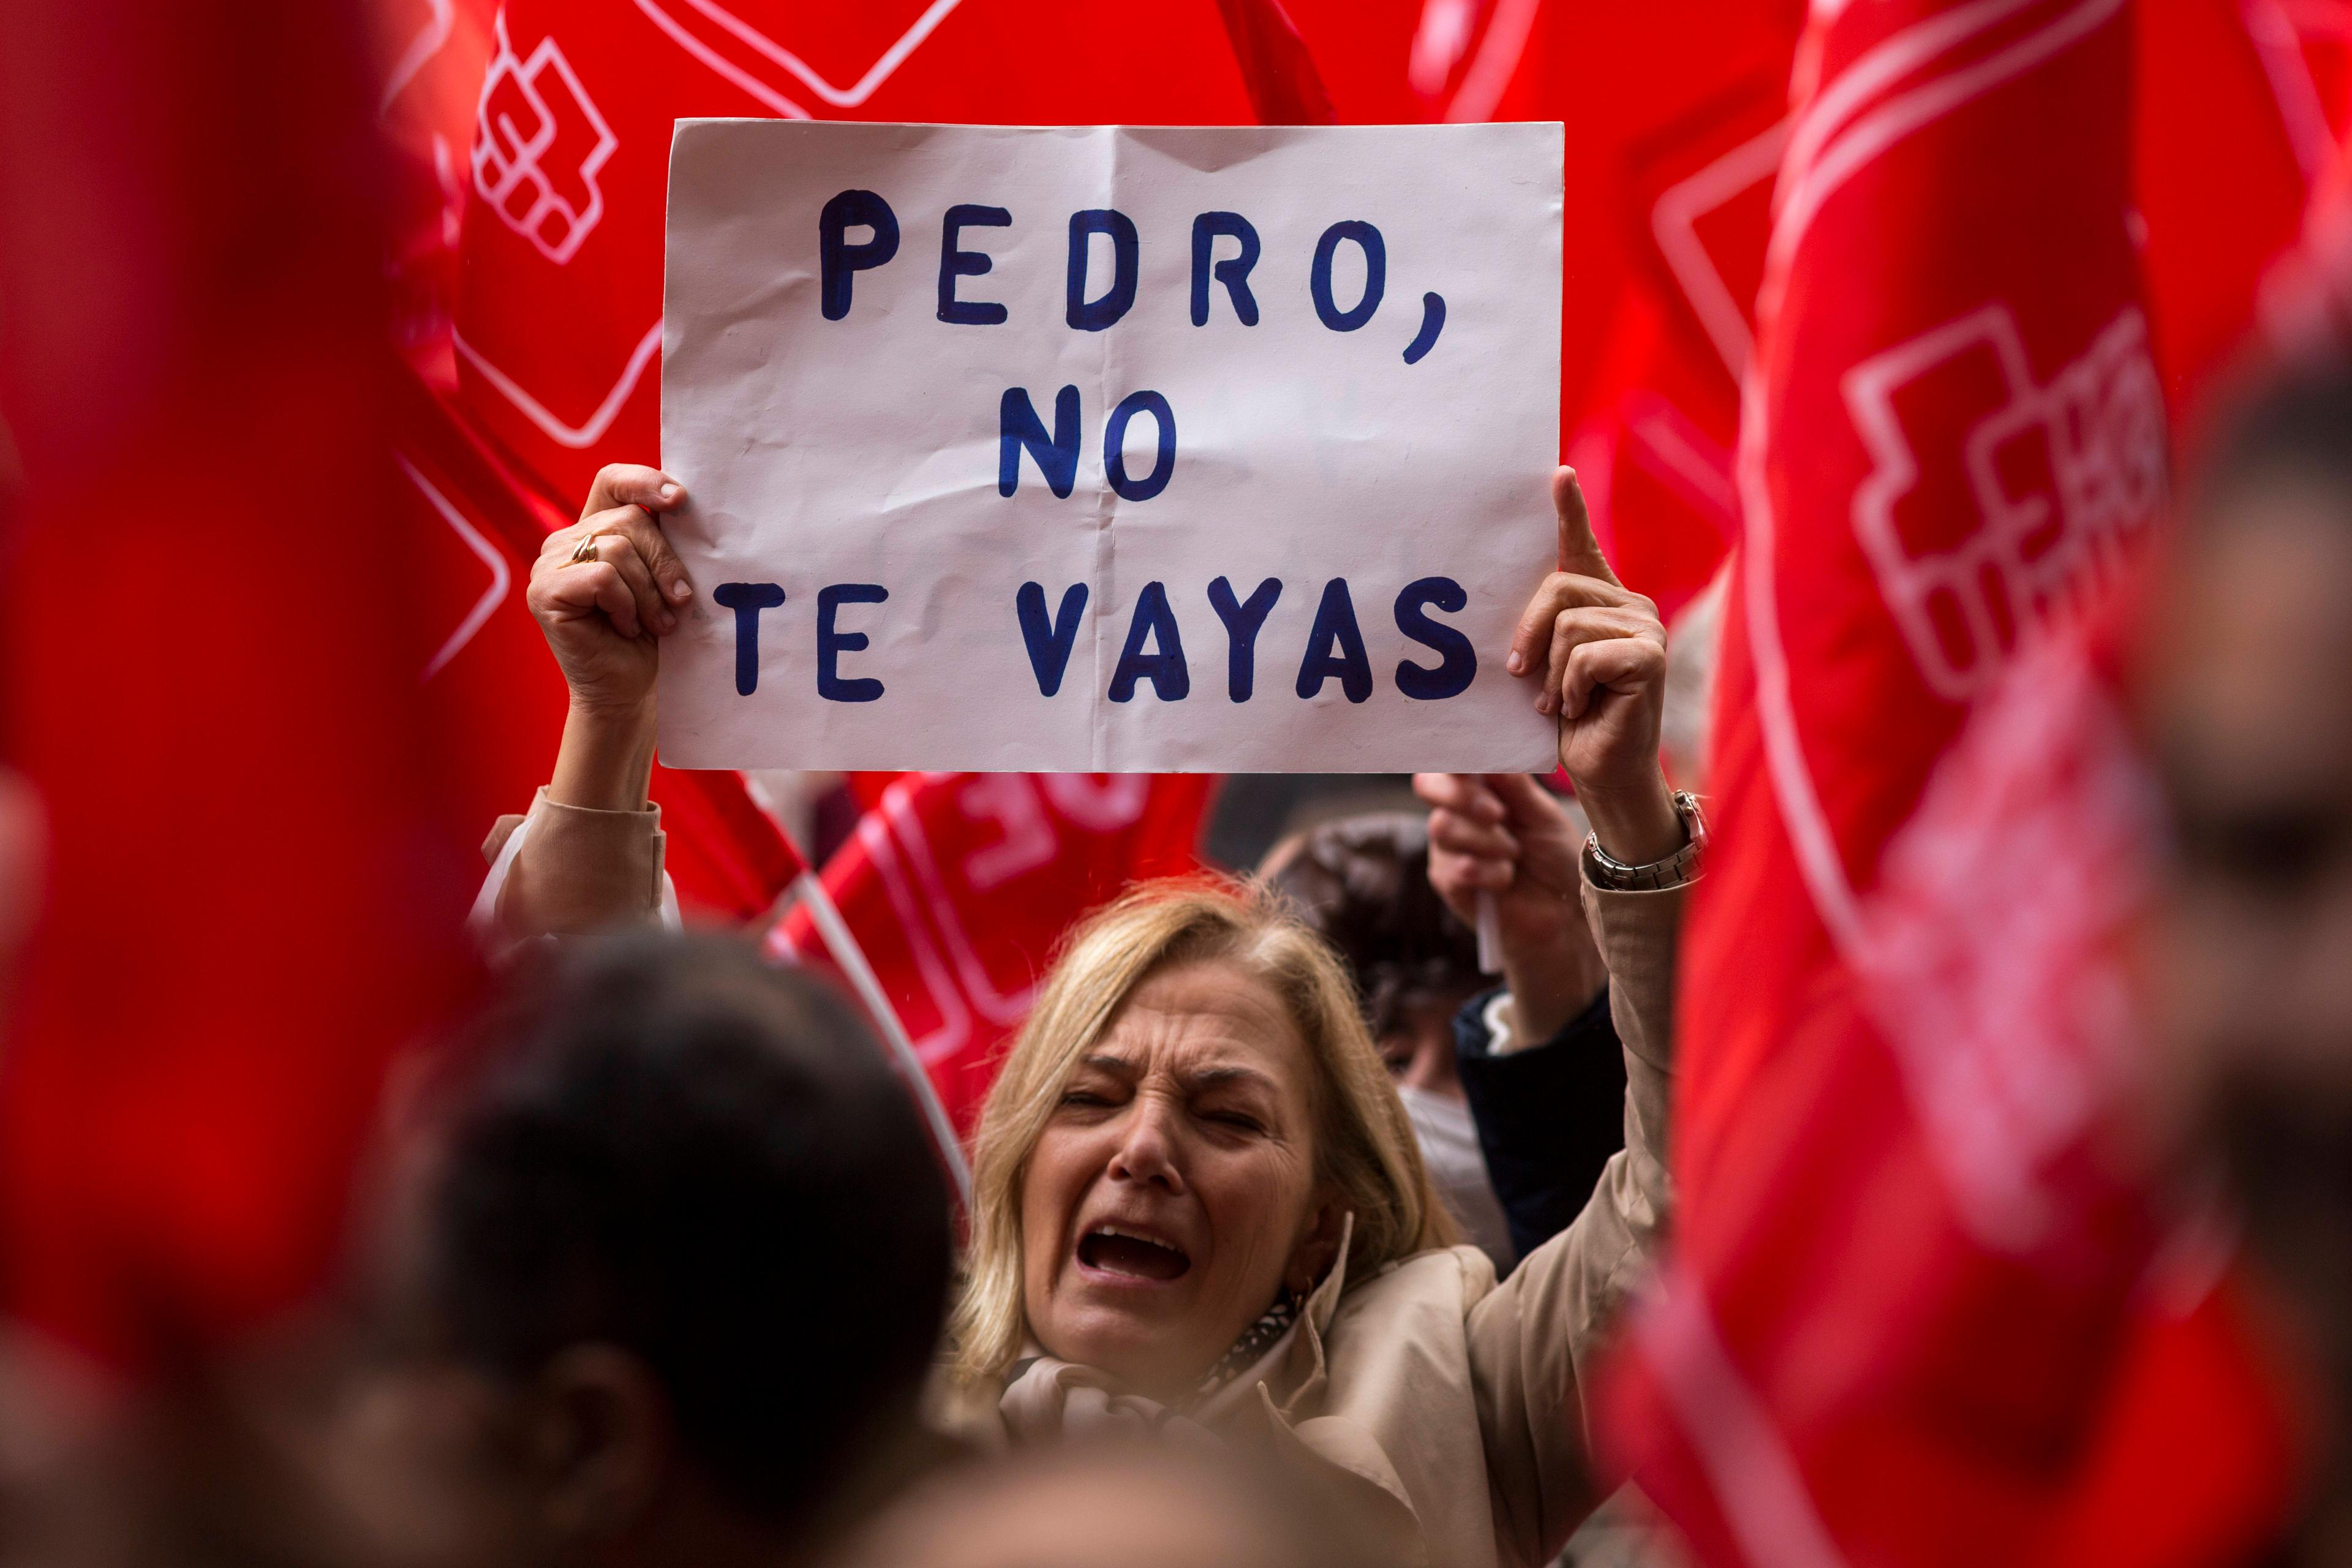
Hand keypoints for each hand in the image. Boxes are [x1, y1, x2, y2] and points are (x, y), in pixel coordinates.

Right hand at [526, 464, 693, 716]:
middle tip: (681, 601)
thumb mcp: (665, 579)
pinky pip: (601, 577)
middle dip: (665, 562)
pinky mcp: (543, 592)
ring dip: (649, 593)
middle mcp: (565, 541)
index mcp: (595, 529)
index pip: (612, 481)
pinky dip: (626, 605)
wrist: (632, 692)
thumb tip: (684, 501)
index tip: (681, 500)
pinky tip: (627, 628)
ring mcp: (548, 565)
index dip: (645, 481)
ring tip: (656, 624)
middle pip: (628, 520)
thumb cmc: (654, 637)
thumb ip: (664, 541)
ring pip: (617, 549)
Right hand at [1414, 771, 1606, 1041]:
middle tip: (1498, 814)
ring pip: (1443, 826)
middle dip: (1464, 796)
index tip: (1474, 763)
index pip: (1448, 761)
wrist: (1564, 911)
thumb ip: (1512, 783)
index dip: (1454, 758)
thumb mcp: (1541, 812)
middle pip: (1429, 786)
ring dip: (1487, 841)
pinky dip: (1490, 873)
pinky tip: (1507, 879)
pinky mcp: (1447, 881)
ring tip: (1514, 854)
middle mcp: (1455, 812)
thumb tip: (1488, 745)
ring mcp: (1446, 847)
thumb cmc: (1554, 856)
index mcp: (1477, 788)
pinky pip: (1455, 867)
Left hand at [1506, 468, 1680, 864]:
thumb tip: (1506, 609)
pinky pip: (1585, 654)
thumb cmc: (1569, 723)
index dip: (1569, 510)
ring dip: (1551, 673)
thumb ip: (1537, 630)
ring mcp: (1645, 627)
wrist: (1602, 773)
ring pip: (1568, 624)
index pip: (1581, 547)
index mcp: (1600, 603)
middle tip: (1524, 677)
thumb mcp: (1543, 667)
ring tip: (1561, 700)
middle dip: (1529, 635)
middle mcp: (1629, 605)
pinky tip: (1581, 708)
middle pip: (1557, 588)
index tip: (1557, 475)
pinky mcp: (1650, 656)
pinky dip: (1571, 687)